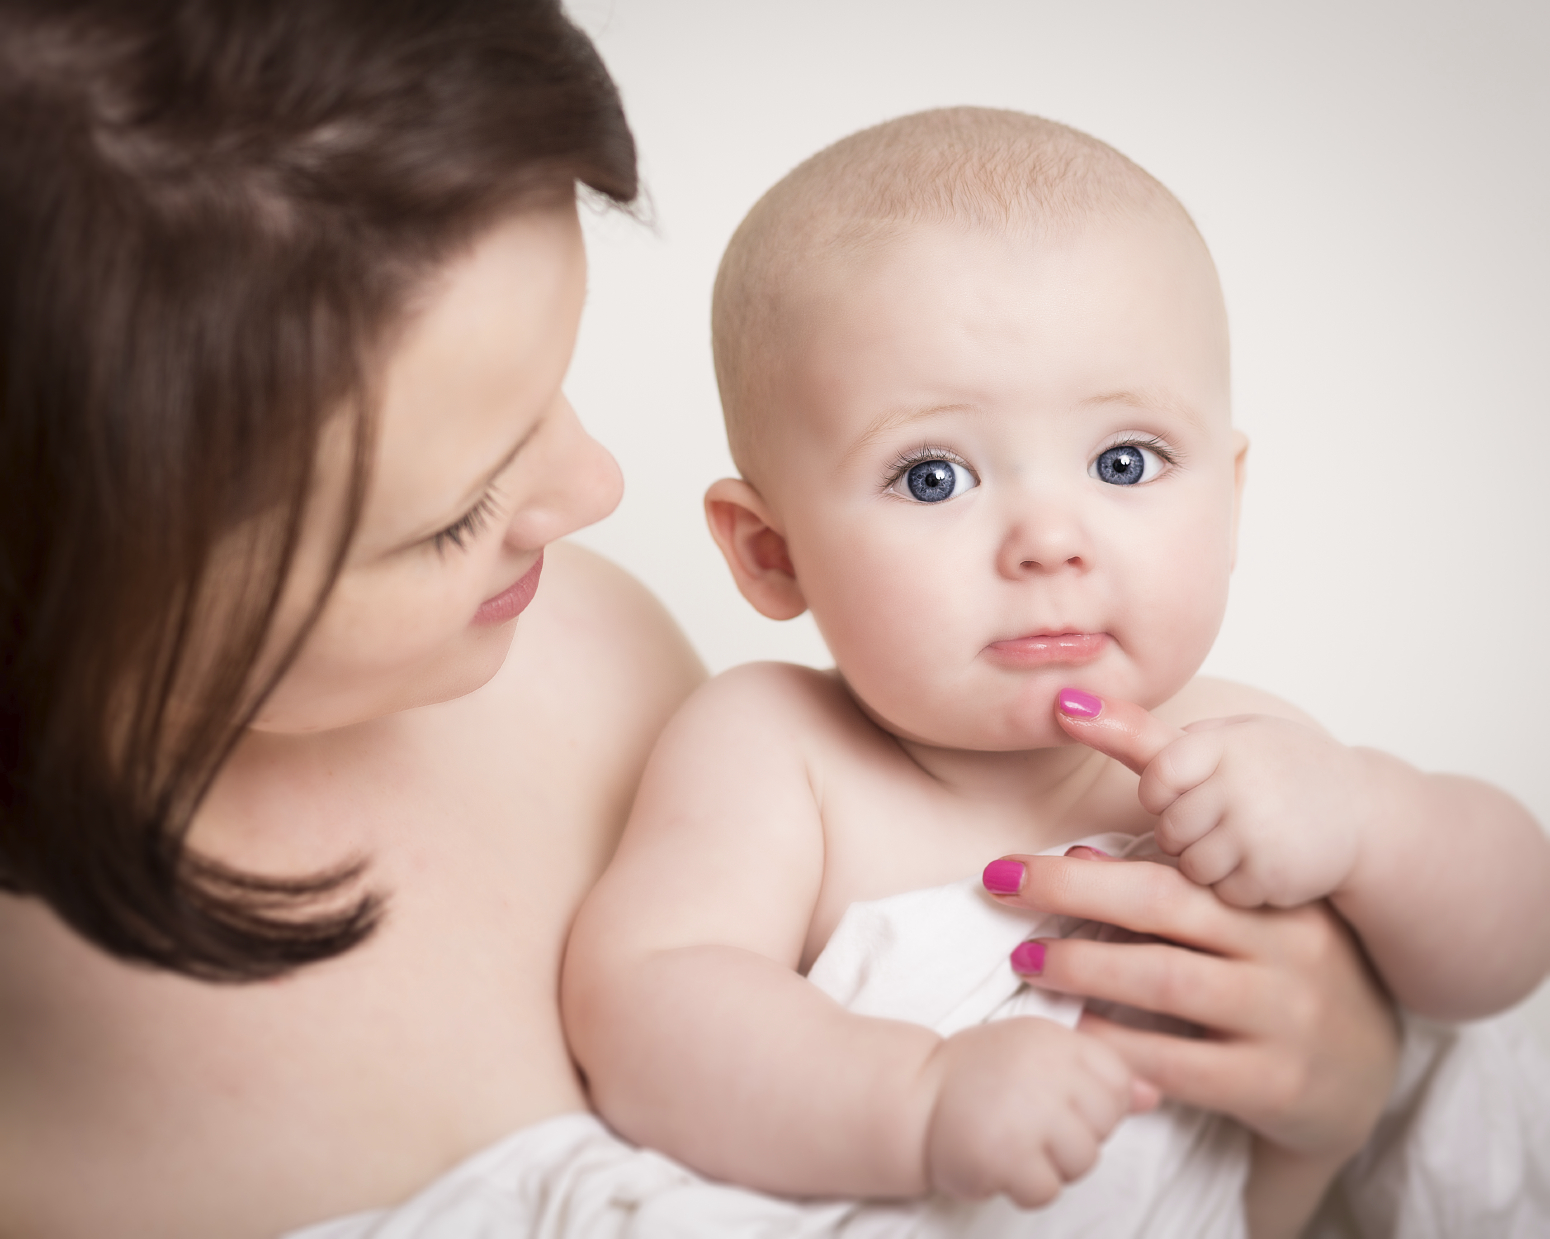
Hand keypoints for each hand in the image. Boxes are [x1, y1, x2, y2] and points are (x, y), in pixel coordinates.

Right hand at [922, 1017, 1157, 1206]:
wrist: (914, 1096)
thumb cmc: (981, 1075)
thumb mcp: (1039, 1055)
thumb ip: (1097, 1073)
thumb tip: (1153, 1096)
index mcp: (1057, 1040)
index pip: (1116, 1084)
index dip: (1090, 1103)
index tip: (1053, 1099)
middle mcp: (1046, 1070)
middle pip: (1102, 1127)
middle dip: (1072, 1136)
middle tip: (1027, 1122)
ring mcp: (1027, 1113)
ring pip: (1081, 1162)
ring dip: (1049, 1164)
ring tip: (1013, 1141)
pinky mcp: (1006, 1156)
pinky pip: (1046, 1191)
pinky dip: (1023, 1187)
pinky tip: (999, 1162)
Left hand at [981, 849, 1397, 1162]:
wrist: (1368, 1081)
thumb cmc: (1287, 980)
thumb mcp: (1253, 920)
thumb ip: (1177, 882)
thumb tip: (1081, 856)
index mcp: (1274, 899)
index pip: (1173, 868)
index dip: (1088, 865)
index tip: (1016, 863)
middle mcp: (1288, 950)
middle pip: (1164, 908)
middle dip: (1071, 894)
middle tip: (1000, 888)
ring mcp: (1287, 1019)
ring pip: (1169, 982)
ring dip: (1084, 969)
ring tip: (1025, 964)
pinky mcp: (1276, 1085)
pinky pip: (1183, 1065)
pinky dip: (1122, 1048)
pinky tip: (1076, 1034)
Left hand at [1054, 689, 1372, 907]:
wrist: (1361, 812)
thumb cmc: (1270, 770)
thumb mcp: (1215, 741)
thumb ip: (1136, 733)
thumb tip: (1062, 704)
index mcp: (1222, 742)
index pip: (1156, 777)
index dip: (1168, 792)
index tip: (1191, 787)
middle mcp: (1240, 783)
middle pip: (1168, 827)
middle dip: (1187, 831)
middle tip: (1225, 816)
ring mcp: (1258, 832)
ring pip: (1189, 866)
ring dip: (1207, 862)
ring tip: (1245, 839)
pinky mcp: (1273, 877)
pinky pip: (1220, 895)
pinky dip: (1235, 889)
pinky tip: (1262, 867)